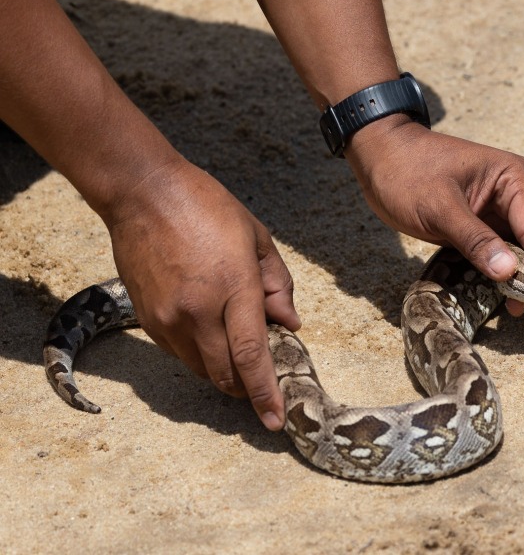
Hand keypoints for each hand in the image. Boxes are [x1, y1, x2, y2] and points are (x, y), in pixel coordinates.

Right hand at [104, 158, 299, 429]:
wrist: (143, 194)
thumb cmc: (206, 207)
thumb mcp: (256, 237)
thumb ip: (278, 285)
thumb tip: (289, 324)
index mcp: (233, 288)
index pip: (252, 356)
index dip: (265, 393)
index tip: (274, 419)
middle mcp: (197, 312)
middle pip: (226, 375)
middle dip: (247, 388)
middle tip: (263, 381)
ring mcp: (167, 319)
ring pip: (202, 370)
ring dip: (224, 371)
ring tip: (237, 347)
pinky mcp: (147, 320)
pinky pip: (180, 355)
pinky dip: (200, 355)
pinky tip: (209, 331)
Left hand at [345, 115, 523, 315]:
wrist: (379, 158)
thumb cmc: (407, 172)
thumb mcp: (438, 206)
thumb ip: (474, 239)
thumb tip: (508, 272)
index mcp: (512, 178)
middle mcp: (513, 194)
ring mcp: (497, 212)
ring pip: (522, 250)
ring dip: (523, 276)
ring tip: (521, 309)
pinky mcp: (480, 227)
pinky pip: (500, 253)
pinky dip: (503, 273)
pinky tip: (504, 298)